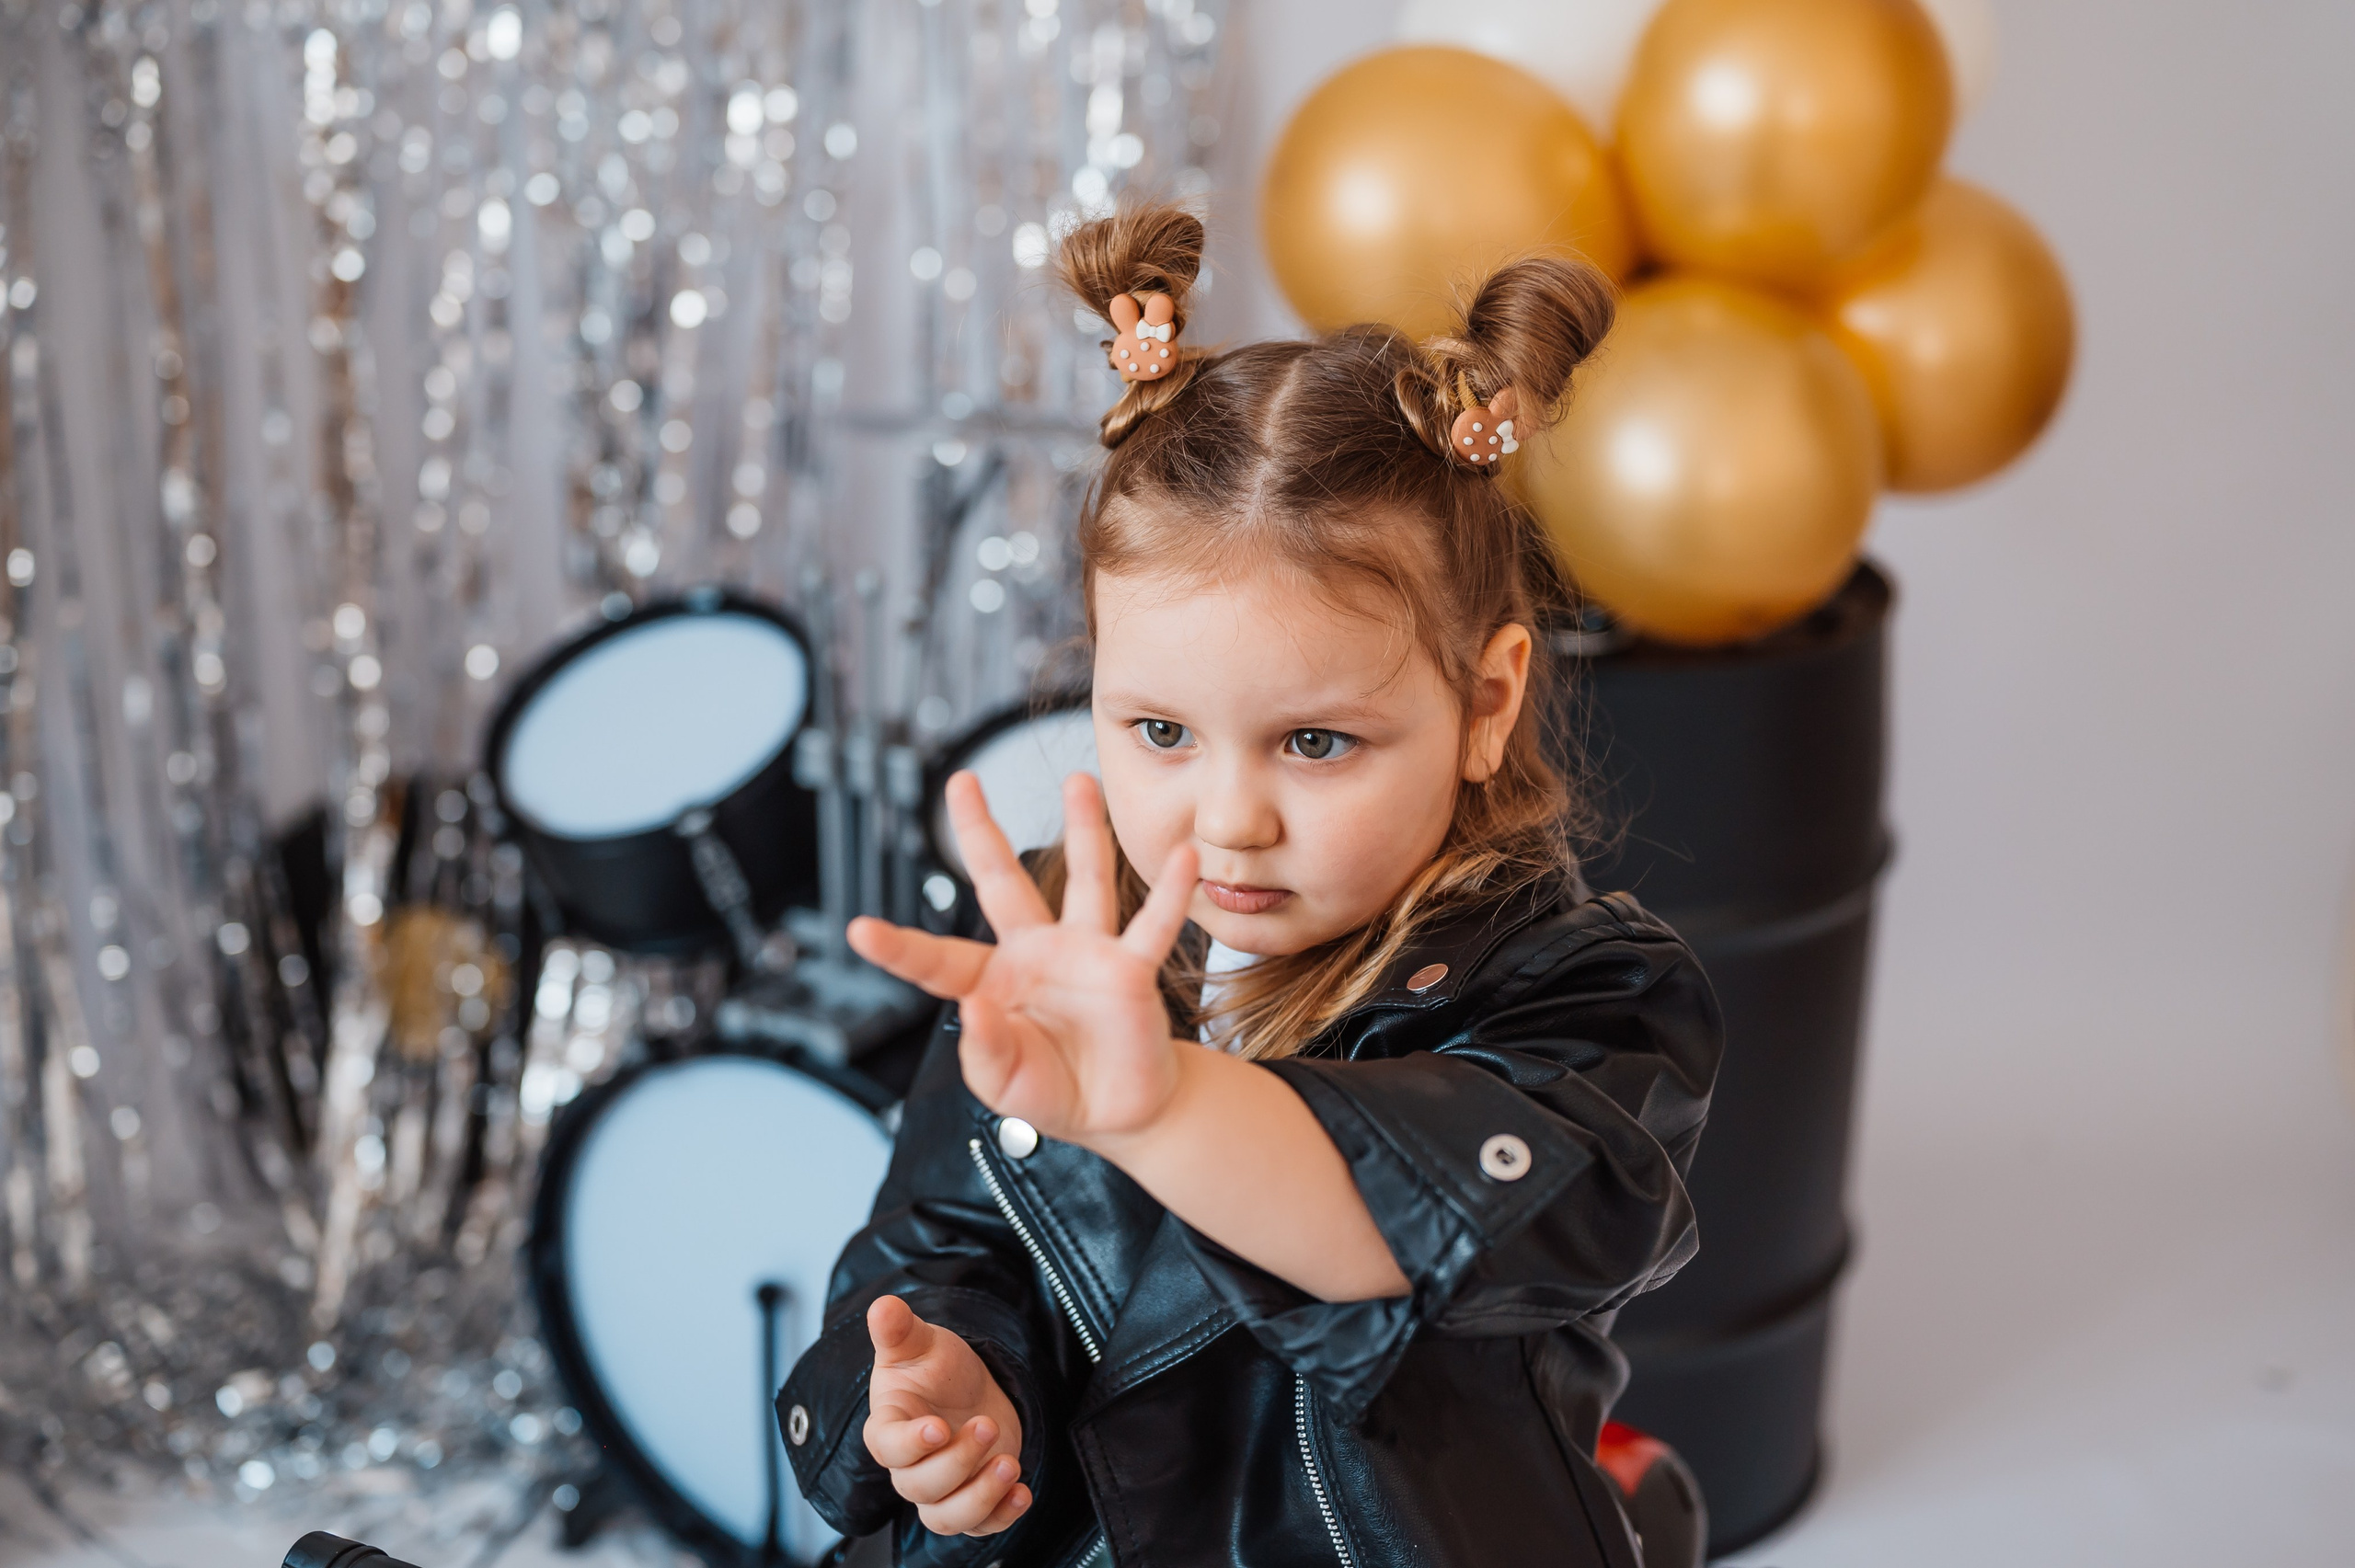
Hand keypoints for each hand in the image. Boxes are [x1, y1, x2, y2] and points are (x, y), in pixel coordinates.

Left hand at [848, 771, 1197, 1144]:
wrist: (1119, 1111)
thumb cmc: (1054, 1091)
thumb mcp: (1003, 1085)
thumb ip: (985, 1051)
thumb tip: (972, 1008)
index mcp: (989, 984)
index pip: (936, 961)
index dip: (898, 948)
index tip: (859, 931)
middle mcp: (1034, 954)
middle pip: (1001, 882)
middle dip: (980, 832)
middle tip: (962, 783)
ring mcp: (1084, 955)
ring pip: (1083, 881)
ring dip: (1083, 831)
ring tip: (1078, 782)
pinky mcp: (1129, 969)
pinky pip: (1150, 926)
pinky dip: (1168, 894)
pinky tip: (1180, 858)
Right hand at [863, 1296, 1030, 1535]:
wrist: (967, 1389)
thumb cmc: (935, 1368)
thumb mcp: (922, 1342)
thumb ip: (899, 1329)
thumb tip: (883, 1306)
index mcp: (889, 1426)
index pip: (886, 1447)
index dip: (909, 1444)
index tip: (938, 1427)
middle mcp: (910, 1465)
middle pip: (919, 1487)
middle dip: (957, 1462)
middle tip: (987, 1425)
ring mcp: (942, 1488)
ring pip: (945, 1518)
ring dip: (979, 1497)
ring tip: (1009, 1465)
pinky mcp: (973, 1498)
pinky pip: (980, 1526)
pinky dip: (1001, 1516)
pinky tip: (1022, 1493)